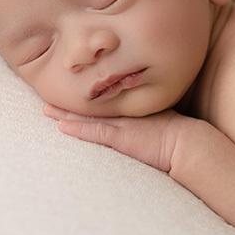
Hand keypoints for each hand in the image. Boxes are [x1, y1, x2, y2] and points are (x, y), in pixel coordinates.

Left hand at [43, 105, 187, 171]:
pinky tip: (61, 126)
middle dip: (69, 100)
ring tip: (46, 109)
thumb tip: (140, 124)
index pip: (103, 100)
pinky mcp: (123, 138)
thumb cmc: (179, 135)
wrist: (188, 143)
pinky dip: (77, 129)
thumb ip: (147, 118)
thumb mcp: (160, 120)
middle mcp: (125, 112)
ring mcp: (123, 124)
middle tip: (47, 93)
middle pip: (91, 104)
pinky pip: (95, 132)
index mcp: (132, 107)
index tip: (70, 91)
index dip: (86, 96)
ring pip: (88, 116)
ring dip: (65, 113)